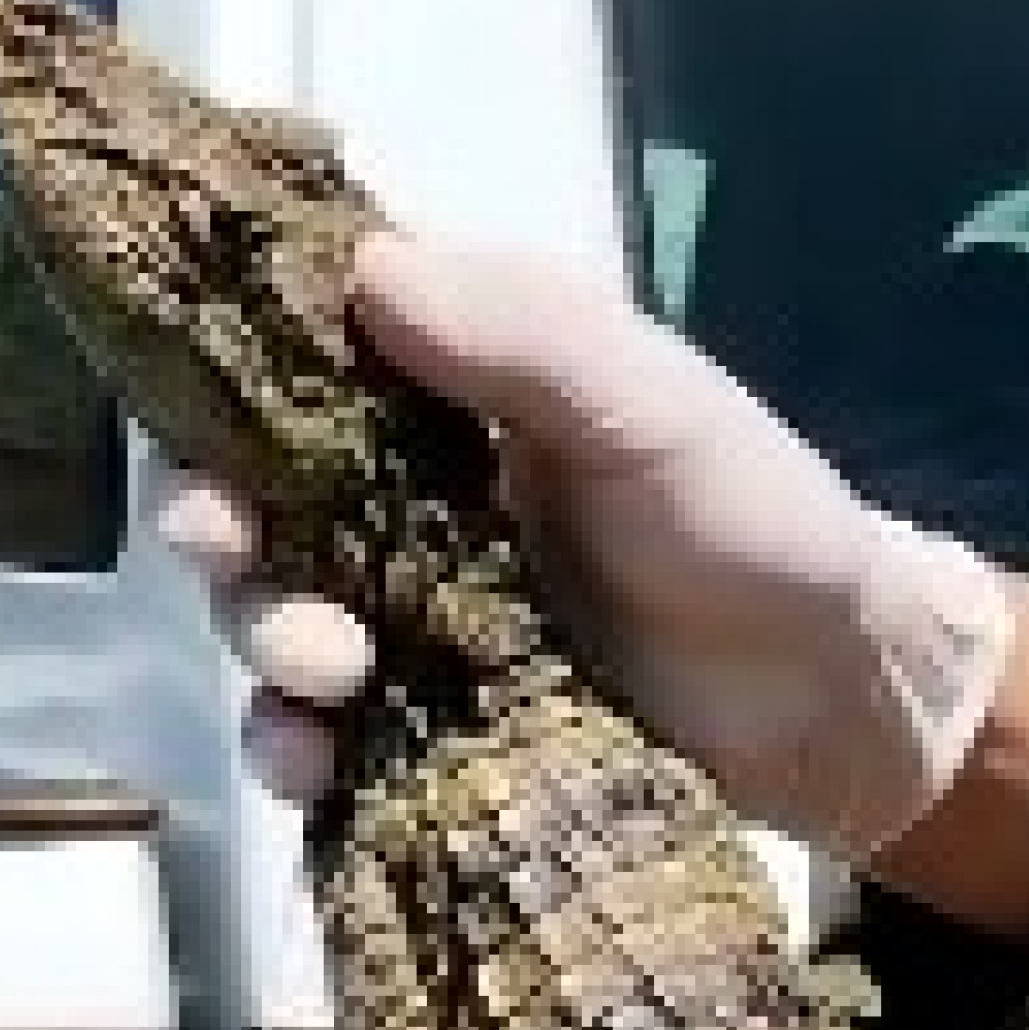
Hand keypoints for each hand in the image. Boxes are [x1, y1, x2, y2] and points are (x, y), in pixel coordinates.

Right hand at [153, 241, 1015, 868]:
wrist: (837, 696)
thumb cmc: (756, 518)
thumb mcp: (651, 403)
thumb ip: (521, 333)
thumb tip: (368, 267)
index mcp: (451, 388)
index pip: (296, 356)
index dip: (222, 374)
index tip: (191, 400)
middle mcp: (408, 495)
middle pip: (255, 494)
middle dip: (218, 524)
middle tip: (234, 553)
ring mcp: (412, 615)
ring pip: (274, 613)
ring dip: (263, 637)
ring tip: (328, 672)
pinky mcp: (429, 723)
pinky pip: (323, 735)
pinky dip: (294, 749)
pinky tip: (311, 762)